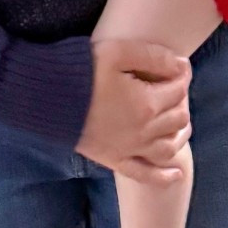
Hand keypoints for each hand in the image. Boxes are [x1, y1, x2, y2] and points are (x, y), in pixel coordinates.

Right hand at [77, 38, 191, 184]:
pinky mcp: (114, 159)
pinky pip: (144, 174)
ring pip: (169, 146)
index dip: (181, 75)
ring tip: (180, 122)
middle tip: (171, 88)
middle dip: (180, 101)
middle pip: (178, 118)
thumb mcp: (117, 52)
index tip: (177, 66)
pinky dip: (163, 176)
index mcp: (146, 103)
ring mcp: (129, 148)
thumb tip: (180, 65)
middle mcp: (143, 131)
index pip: (179, 90)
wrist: (45, 97)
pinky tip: (176, 174)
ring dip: (180, 133)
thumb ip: (153, 56)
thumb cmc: (80, 70)